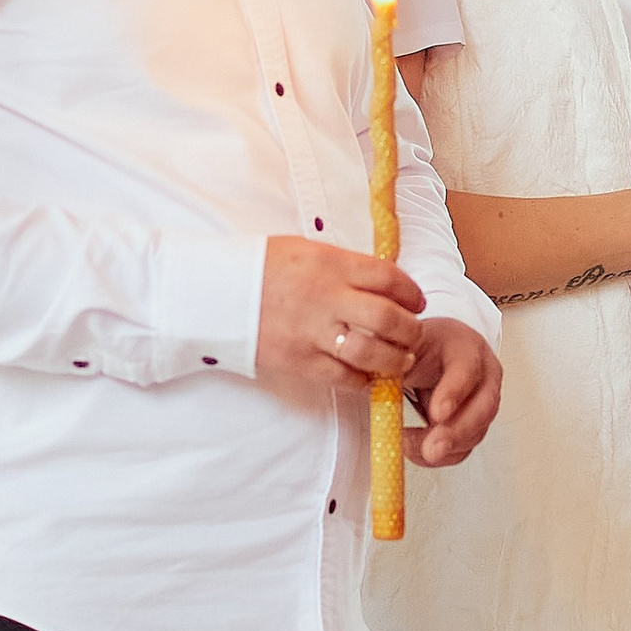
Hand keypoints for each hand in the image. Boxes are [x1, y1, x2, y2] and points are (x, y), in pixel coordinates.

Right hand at [255, 236, 423, 395]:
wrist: (213, 292)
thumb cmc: (260, 267)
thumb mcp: (306, 250)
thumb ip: (343, 265)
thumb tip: (380, 280)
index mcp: (330, 264)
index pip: (389, 278)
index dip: (411, 292)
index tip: (416, 301)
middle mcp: (326, 298)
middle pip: (389, 318)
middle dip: (411, 330)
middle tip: (414, 334)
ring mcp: (312, 332)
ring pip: (372, 352)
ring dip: (394, 360)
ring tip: (400, 360)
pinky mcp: (299, 361)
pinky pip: (343, 377)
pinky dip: (361, 380)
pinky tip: (366, 375)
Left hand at [405, 318, 501, 465]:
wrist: (431, 354)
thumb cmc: (418, 348)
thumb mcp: (403, 346)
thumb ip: (392, 362)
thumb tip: (370, 382)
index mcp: (465, 347)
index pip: (466, 369)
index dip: (453, 392)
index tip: (437, 413)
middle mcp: (484, 374)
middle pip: (483, 407)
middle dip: (456, 432)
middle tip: (432, 449)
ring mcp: (484, 402)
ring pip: (475, 432)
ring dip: (445, 448)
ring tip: (413, 450)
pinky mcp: (476, 425)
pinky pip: (464, 448)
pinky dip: (443, 456)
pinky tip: (420, 452)